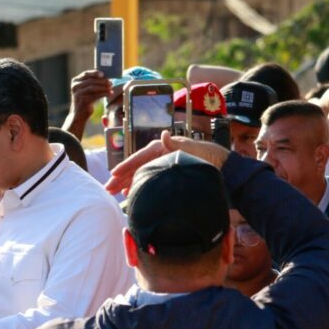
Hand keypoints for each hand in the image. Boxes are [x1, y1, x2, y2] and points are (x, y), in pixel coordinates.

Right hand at [63, 70, 111, 138]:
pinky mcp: (83, 101)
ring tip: (111, 88)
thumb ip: (92, 82)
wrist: (78, 114)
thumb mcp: (86, 89)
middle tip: (110, 82)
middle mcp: (75, 87)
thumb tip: (106, 77)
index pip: (86, 74)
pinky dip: (104, 94)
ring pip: (93, 87)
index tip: (103, 74)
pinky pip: (96, 95)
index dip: (95, 73)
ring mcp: (78, 94)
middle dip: (102, 81)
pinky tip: (110, 93)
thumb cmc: (85, 100)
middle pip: (91, 80)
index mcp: (75, 81)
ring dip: (104, 87)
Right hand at [106, 130, 228, 195]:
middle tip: (107, 188)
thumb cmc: (207, 156)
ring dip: (125, 182)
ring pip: (138, 173)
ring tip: (113, 192)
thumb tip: (163, 135)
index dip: (126, 165)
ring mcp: (160, 164)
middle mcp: (158, 155)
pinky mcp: (163, 173)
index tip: (114, 174)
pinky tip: (129, 193)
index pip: (140, 156)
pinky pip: (146, 178)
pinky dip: (136, 185)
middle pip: (135, 166)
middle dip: (120, 177)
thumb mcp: (194, 148)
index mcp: (162, 147)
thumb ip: (177, 144)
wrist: (221, 165)